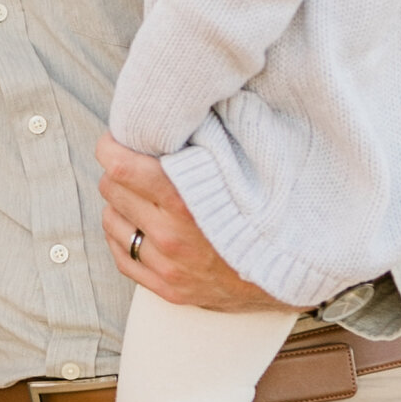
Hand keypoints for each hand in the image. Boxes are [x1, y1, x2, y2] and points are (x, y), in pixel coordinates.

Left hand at [96, 138, 283, 310]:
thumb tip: (174, 113)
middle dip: (120, 172)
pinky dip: (125, 237)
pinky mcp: (167, 288)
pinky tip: (142, 226)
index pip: (120, 166)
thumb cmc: (266, 214)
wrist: (290, 272)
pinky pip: (121, 256)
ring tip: (144, 198)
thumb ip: (205, 143)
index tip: (117, 140)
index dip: (112, 146)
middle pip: (112, 189)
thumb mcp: (239, 170)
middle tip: (136, 166)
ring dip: (122, 205)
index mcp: (186, 201)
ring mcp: (168, 266)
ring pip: (111, 220)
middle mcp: (171, 235)